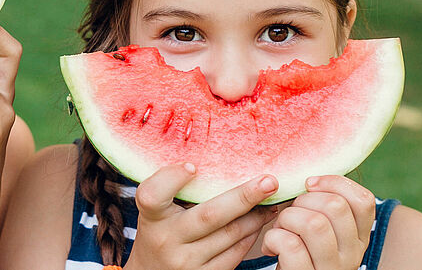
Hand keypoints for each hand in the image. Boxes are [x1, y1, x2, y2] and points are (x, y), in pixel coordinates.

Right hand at [125, 165, 278, 269]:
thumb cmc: (159, 231)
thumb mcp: (155, 211)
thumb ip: (172, 190)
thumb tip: (215, 161)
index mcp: (151, 216)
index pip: (153, 194)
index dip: (172, 178)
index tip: (192, 166)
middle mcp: (167, 239)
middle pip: (210, 215)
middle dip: (244, 196)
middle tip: (269, 181)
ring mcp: (186, 262)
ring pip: (230, 235)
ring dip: (255, 217)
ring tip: (270, 201)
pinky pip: (235, 254)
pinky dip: (250, 235)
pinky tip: (257, 222)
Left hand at [262, 175, 375, 268]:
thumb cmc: (298, 250)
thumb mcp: (318, 229)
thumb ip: (323, 207)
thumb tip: (310, 179)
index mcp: (358, 238)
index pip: (364, 199)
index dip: (334, 182)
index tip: (309, 185)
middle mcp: (352, 255)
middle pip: (335, 206)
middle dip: (302, 201)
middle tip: (290, 215)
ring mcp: (331, 268)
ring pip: (313, 223)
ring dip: (286, 219)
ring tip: (280, 230)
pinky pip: (290, 244)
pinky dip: (273, 238)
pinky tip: (270, 247)